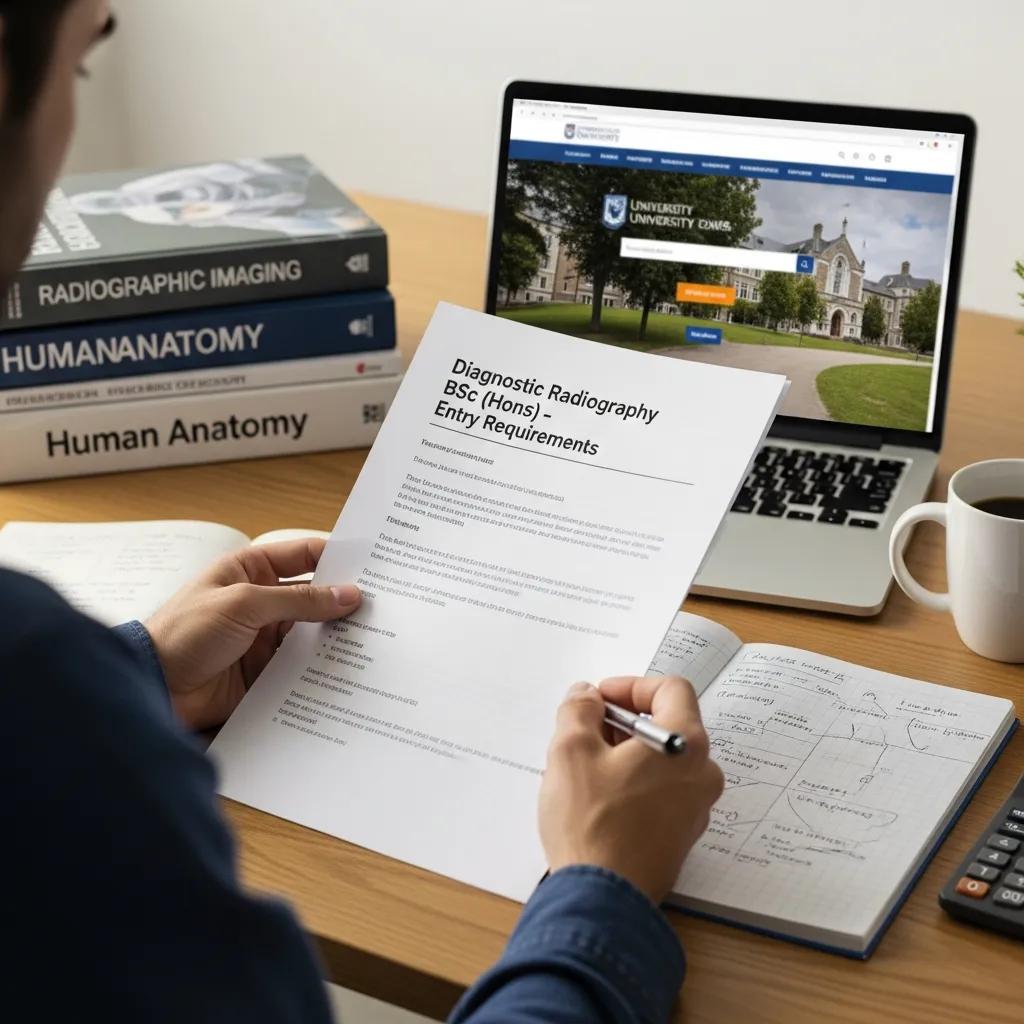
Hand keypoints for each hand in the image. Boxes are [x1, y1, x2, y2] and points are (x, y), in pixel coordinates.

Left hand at [145, 538, 359, 730]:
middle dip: (344, 600)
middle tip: (384, 605)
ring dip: (337, 636)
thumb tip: (347, 594)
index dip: (337, 557)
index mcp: (251, 570)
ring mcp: (265, 637)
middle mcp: (262, 600)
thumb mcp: (244, 604)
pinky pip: (303, 665)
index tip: (374, 564)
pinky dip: (323, 667)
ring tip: (376, 639)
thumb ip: (299, 600)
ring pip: (313, 632)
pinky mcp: (266, 671)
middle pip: (314, 596)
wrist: (154, 686)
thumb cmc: (185, 632)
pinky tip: (349, 669)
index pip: (303, 555)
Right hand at [538, 675, 723, 903]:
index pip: (670, 689)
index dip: (630, 686)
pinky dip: (632, 784)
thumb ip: (579, 710)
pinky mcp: (680, 837)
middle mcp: (702, 775)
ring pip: (661, 762)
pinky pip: (660, 793)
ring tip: (584, 768)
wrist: (601, 900)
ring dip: (624, 754)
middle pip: (666, 725)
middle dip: (622, 722)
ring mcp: (695, 810)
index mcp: (686, 745)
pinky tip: (596, 799)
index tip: (598, 700)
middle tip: (584, 732)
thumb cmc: (590, 822)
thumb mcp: (571, 750)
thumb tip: (586, 696)